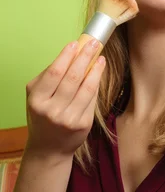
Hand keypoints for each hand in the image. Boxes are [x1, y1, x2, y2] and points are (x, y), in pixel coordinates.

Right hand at [24, 39, 105, 159]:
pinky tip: (99, 72)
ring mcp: (68, 118)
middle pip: (73, 77)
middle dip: (85, 57)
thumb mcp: (37, 97)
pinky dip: (96, 83)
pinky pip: (92, 98)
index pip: (54, 72)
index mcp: (37, 100)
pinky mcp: (83, 124)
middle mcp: (51, 110)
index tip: (76, 43)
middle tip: (94, 43)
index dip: (66, 56)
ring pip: (86, 88)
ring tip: (100, 57)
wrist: (49, 148)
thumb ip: (49, 78)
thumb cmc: (43, 116)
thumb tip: (70, 55)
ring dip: (96, 69)